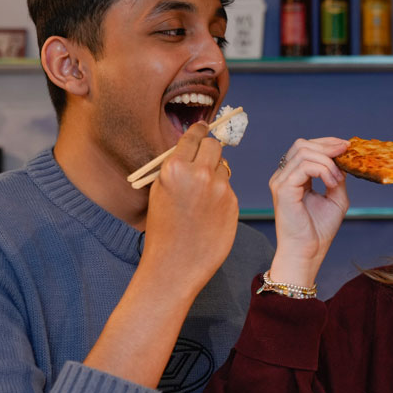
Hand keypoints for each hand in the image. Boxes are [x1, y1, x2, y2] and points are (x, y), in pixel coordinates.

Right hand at [141, 122, 238, 296]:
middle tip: (205, 159)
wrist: (175, 265)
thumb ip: (176, 168)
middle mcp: (200, 173)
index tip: (203, 127)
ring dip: (216, 173)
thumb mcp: (160, 190)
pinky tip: (210, 211)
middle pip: (214, 145)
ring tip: (203, 195)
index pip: (194, 136)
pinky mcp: (233, 203)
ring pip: (224, 167)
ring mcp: (219, 188)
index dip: (199, 130)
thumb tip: (191, 149)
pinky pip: (228, 189)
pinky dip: (221, 194)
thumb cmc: (162, 229)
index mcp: (176, 167)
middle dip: (210, 149)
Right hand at [268, 137, 349, 286]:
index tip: (347, 147)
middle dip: (327, 146)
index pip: (305, 148)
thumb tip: (343, 159)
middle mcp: (283, 176)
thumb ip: (337, 177)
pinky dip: (323, 170)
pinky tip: (332, 183)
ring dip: (327, 162)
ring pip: (304, 152)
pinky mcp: (283, 189)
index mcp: (293, 177)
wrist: (308, 252)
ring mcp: (280, 181)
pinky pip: (304, 166)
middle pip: (302, 144)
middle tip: (346, 153)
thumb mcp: (335, 198)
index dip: (327, 143)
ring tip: (337, 180)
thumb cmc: (318, 230)